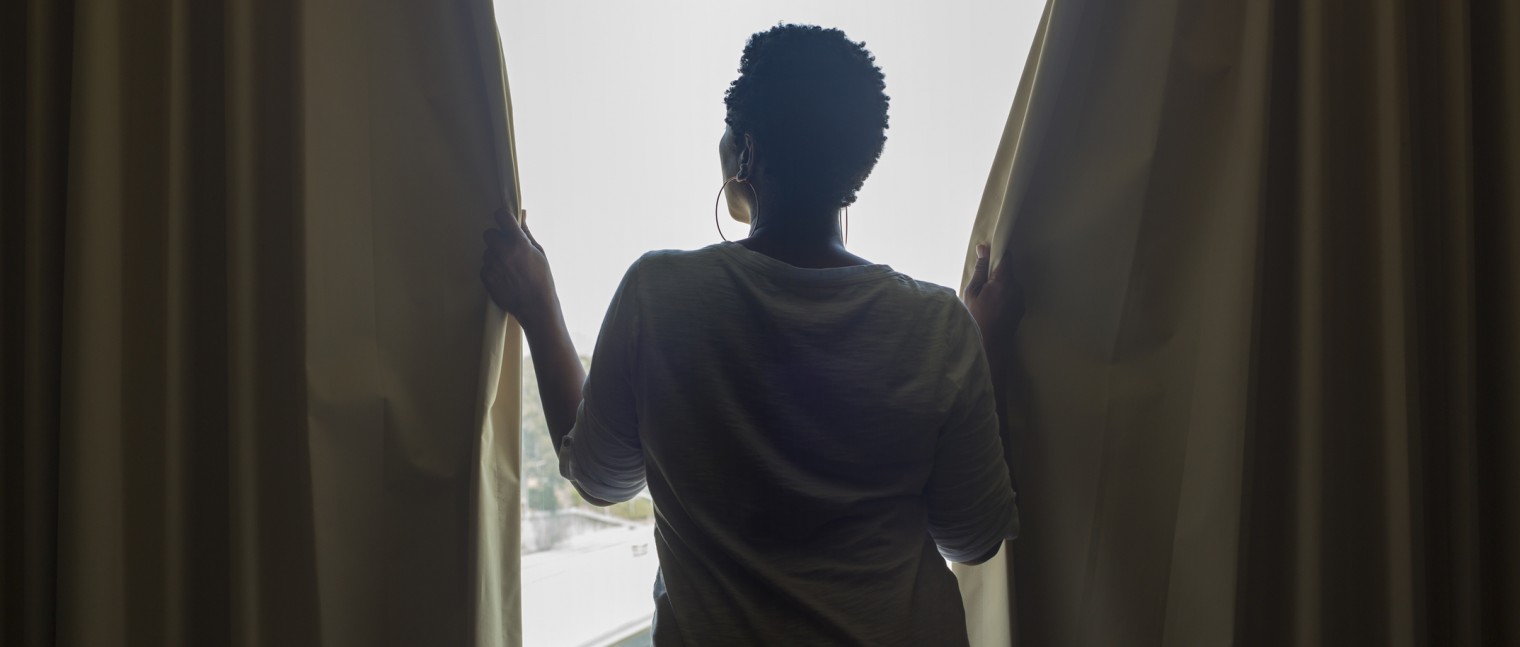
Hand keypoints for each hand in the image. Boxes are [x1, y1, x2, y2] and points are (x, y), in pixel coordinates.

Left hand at [481, 208, 555, 329]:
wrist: (536, 306)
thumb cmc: (541, 278)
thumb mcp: (539, 252)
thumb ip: (526, 232)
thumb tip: (522, 212)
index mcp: (518, 242)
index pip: (501, 215)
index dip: (503, 218)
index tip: (506, 224)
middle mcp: (503, 251)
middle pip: (489, 233)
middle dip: (497, 239)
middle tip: (508, 249)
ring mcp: (492, 265)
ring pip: (486, 251)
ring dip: (495, 256)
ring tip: (509, 268)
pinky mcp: (486, 277)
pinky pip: (484, 266)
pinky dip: (492, 270)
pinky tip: (505, 277)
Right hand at [963, 243, 1022, 355]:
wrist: (990, 345)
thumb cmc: (977, 318)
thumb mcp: (972, 291)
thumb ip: (980, 269)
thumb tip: (983, 248)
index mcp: (1004, 281)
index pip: (1006, 257)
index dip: (997, 252)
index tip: (988, 254)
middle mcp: (1017, 287)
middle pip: (1008, 270)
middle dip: (996, 272)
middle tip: (981, 284)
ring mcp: (1021, 298)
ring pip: (1010, 283)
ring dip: (1000, 285)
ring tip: (986, 299)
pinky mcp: (1022, 307)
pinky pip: (1013, 293)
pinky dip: (1004, 295)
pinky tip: (993, 306)